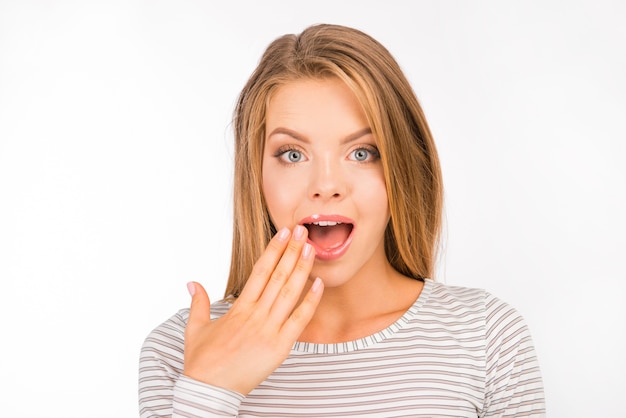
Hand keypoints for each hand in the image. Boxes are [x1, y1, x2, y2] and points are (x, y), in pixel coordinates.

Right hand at [183, 225, 323, 394]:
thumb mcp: (195, 328)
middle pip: (278, 276)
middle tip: (303, 231)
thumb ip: (198, 303)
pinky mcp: (280, 346)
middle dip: (291, 251)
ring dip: (302, 269)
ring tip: (311, 249)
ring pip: (289, 293)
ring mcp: (269, 330)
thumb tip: (192, 283)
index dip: (273, 250)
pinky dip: (310, 302)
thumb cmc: (202, 362)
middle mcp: (256, 314)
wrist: (209, 390)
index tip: (283, 233)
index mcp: (238, 308)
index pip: (260, 271)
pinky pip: (299, 320)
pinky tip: (319, 284)